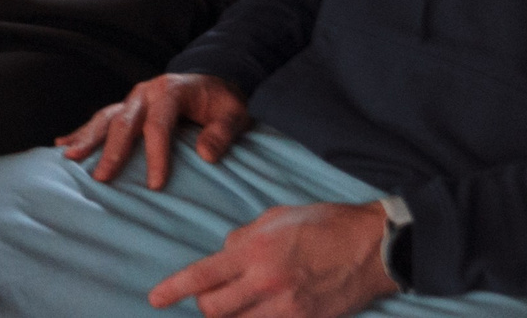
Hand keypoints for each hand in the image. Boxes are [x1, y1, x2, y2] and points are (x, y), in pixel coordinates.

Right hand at [61, 72, 251, 189]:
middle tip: (102, 177)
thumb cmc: (222, 103)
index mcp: (170, 91)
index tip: (155, 185)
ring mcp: (132, 99)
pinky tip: (62, 143)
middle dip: (111, 151)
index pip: (159, 126)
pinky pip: (101, 119)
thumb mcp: (234, 114)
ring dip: (87, 138)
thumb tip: (206, 155)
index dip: (156, 155)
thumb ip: (223, 132)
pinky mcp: (126, 107)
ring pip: (105, 118)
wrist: (211, 83)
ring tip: (70, 157)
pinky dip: (82, 131)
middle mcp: (145, 92)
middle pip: (124, 122)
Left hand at [148, 202, 396, 317]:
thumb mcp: (272, 218)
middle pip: (214, 310)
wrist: (372, 246)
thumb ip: (242, 240)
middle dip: (206, 306)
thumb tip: (223, 257)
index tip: (155, 299)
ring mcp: (288, 307)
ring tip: (239, 305)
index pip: (201, 276)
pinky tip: (261, 314)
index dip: (172, 289)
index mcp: (252, 251)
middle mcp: (265, 282)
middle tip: (212, 297)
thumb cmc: (322, 224)